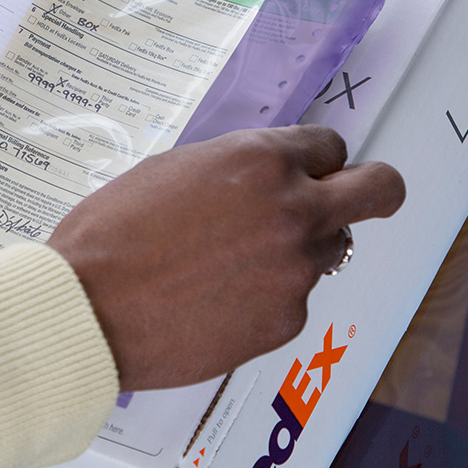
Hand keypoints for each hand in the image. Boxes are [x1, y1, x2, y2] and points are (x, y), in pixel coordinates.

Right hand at [47, 125, 403, 391]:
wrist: (88, 309)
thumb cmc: (111, 235)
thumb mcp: (174, 169)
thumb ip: (236, 170)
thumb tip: (263, 179)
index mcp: (259, 160)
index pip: (330, 146)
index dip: (314, 159)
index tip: (307, 170)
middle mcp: (292, 210)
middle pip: (380, 190)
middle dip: (374, 188)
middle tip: (359, 195)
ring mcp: (295, 269)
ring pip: (331, 249)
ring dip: (300, 249)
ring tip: (237, 261)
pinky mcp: (287, 321)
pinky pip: (294, 297)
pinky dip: (266, 295)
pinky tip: (216, 297)